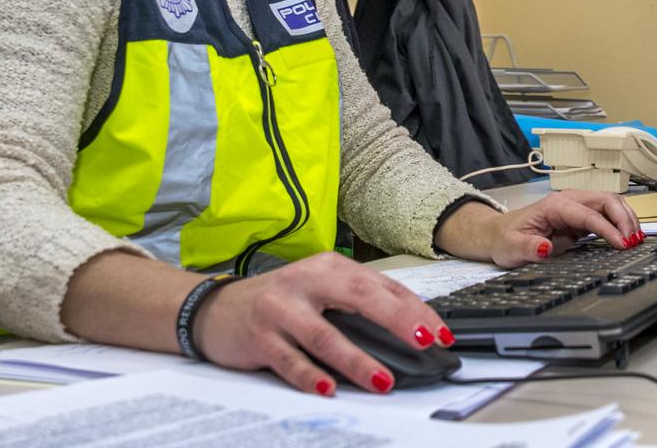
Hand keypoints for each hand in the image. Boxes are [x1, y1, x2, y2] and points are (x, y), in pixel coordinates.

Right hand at [191, 252, 452, 395]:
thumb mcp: (320, 289)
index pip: (382, 286)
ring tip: (382, 380)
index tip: (440, 332)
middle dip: (398, 321)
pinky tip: (329, 389)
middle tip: (425, 341)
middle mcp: (306, 282)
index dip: (415, 309)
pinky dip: (311, 376)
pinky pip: (290, 360)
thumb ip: (358, 303)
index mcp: (329, 267)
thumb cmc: (280, 301)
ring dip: (357, 360)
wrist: (216, 308)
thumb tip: (408, 329)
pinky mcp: (260, 337)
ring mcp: (281, 309)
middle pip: (360, 298)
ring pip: (326, 335)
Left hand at [436, 190, 644, 267]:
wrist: (499, 234)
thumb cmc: (505, 238)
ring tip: (636, 239)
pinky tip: (627, 238)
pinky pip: (607, 216)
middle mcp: (568, 202)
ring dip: (626, 219)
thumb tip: (545, 248)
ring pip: (611, 204)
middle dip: (624, 218)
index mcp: (554, 205)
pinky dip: (620, 224)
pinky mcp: (580, 219)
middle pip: (606, 200)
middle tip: (634, 241)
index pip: (589, 213)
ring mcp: (576, 208)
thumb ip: (528, 248)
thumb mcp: (511, 247)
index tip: (622, 243)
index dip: (608, 227)